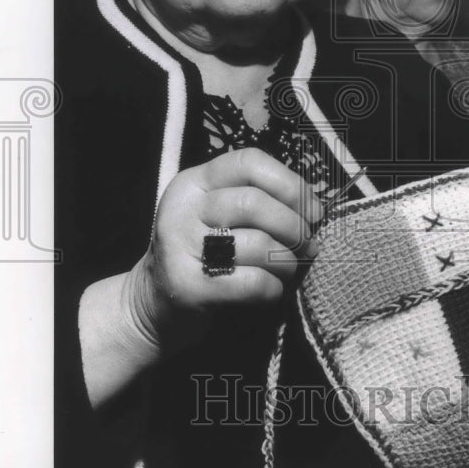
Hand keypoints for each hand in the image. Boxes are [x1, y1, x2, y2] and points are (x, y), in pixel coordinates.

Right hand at [133, 147, 323, 343]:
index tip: (312, 210)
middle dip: (294, 227)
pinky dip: (273, 289)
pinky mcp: (187, 286)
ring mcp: (180, 246)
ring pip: (257, 244)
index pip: (248, 162)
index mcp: (195, 182)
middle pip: (253, 203)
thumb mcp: (221, 218)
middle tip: (308, 246)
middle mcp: (183, 208)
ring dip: (287, 262)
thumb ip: (260, 203)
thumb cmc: (204, 256)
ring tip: (289, 271)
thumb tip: (314, 210)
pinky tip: (271, 291)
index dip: (289, 183)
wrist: (154, 305)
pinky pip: (251, 282)